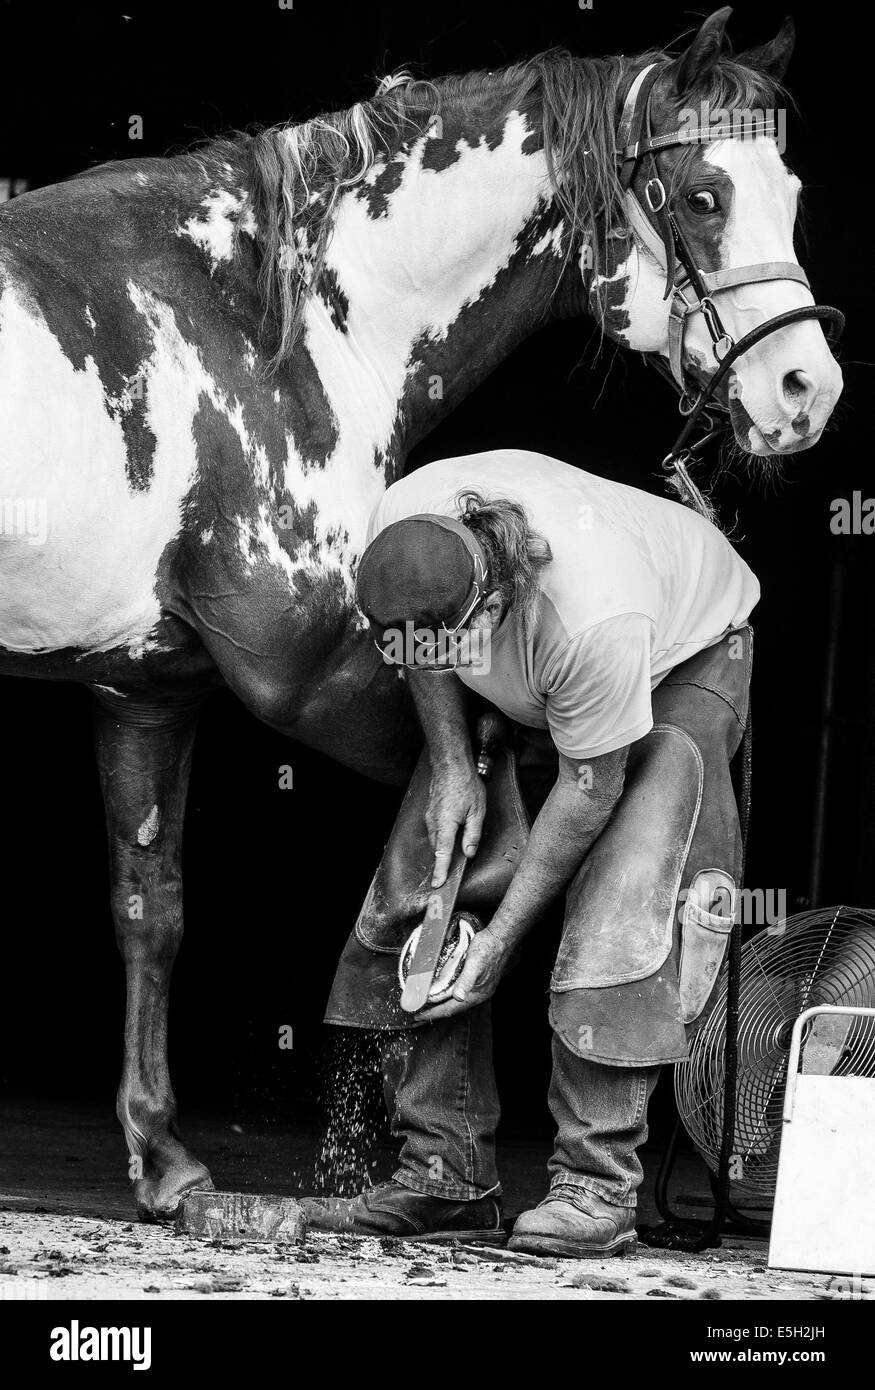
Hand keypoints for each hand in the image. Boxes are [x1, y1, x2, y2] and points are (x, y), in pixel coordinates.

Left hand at [417, 928, 512, 1020]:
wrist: (501, 938)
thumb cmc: (488, 949)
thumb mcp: (475, 963)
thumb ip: (466, 981)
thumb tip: (459, 996)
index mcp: (477, 994)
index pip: (450, 1009)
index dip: (433, 1013)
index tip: (419, 1016)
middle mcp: (478, 995)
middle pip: (452, 1009)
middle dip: (435, 1012)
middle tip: (419, 1015)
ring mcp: (479, 989)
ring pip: (456, 1002)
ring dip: (441, 1005)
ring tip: (427, 1006)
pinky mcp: (478, 982)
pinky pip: (459, 994)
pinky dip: (448, 996)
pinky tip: (443, 993)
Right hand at [425, 762, 485, 886]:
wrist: (450, 764)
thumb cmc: (465, 784)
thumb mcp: (477, 811)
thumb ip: (472, 834)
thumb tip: (469, 853)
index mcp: (445, 825)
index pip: (442, 854)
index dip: (441, 871)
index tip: (438, 884)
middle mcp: (434, 823)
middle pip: (439, 849)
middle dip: (444, 861)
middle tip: (451, 874)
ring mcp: (430, 817)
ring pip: (437, 839)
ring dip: (444, 847)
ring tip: (455, 852)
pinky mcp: (430, 812)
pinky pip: (435, 830)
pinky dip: (442, 837)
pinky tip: (452, 833)